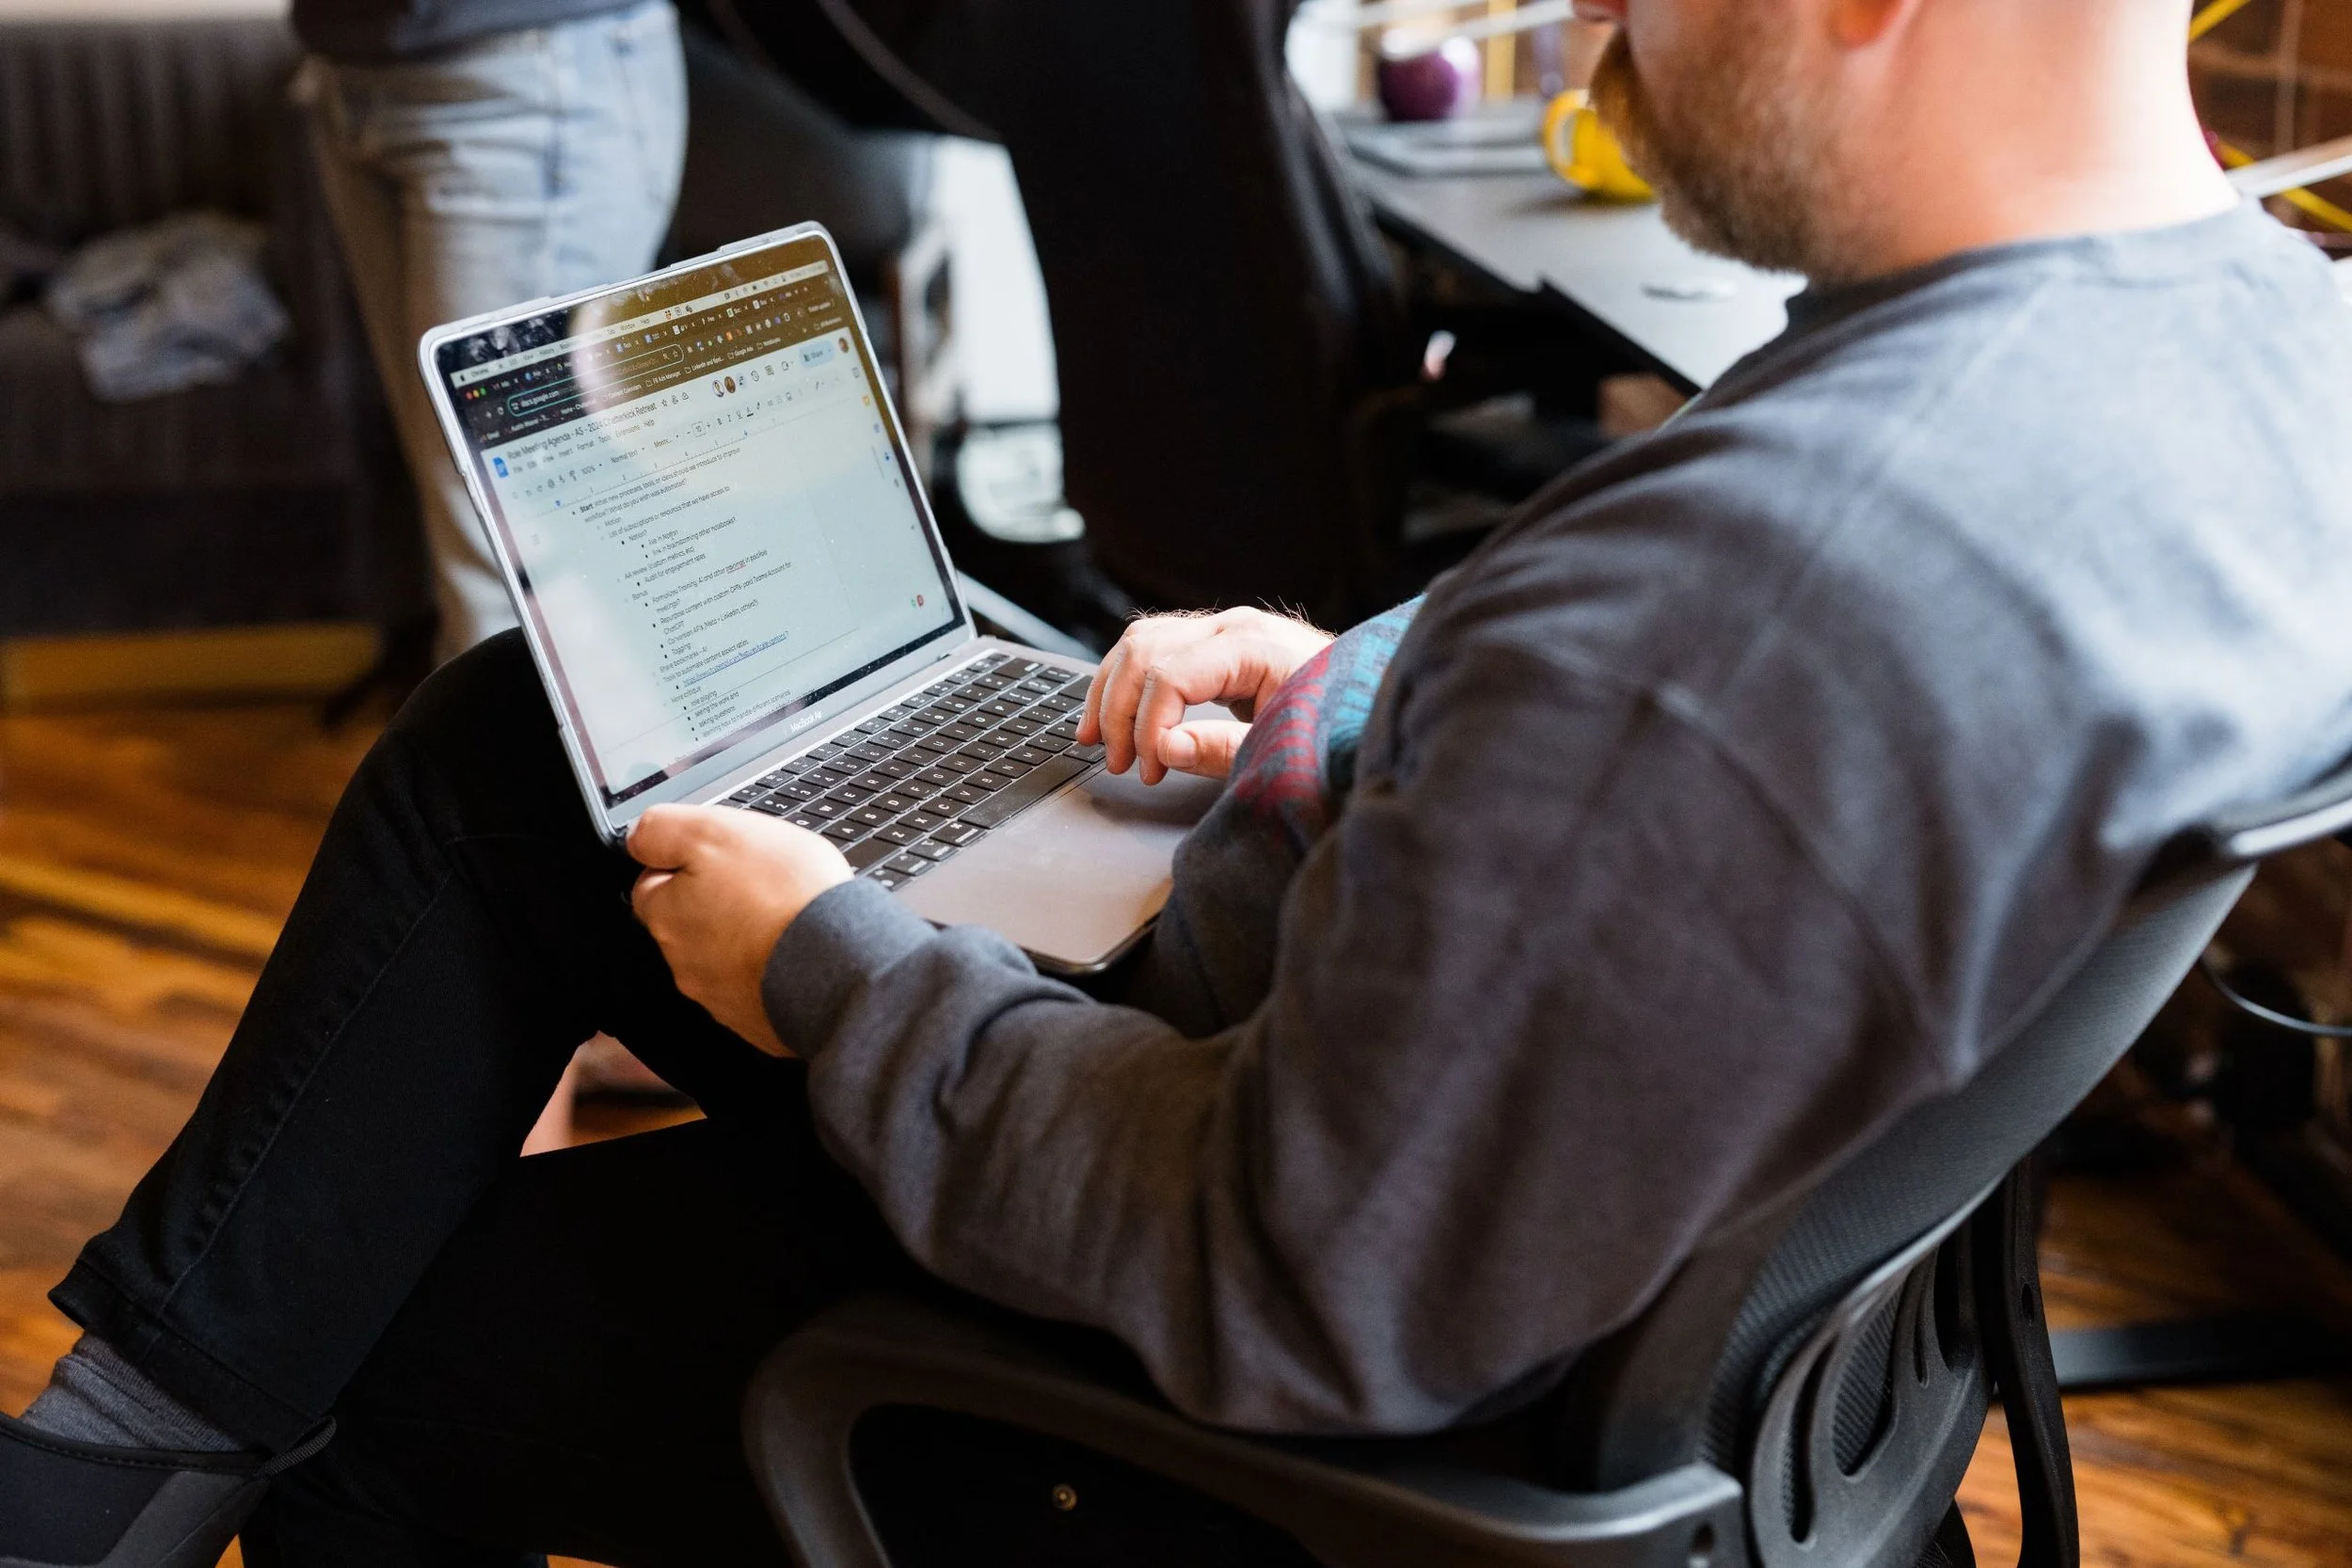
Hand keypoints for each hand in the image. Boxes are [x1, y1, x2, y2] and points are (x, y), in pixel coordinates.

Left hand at [627, 805, 851, 1055]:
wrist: (843, 965)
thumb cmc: (785, 896)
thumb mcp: (716, 832)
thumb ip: (664, 830)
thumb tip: (637, 837)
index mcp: (666, 915)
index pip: (651, 882)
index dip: (686, 862)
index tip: (720, 857)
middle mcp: (683, 963)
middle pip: (689, 921)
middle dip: (716, 902)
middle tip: (760, 882)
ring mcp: (719, 997)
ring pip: (723, 954)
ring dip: (745, 935)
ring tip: (784, 916)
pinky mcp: (756, 1020)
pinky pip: (756, 985)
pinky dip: (770, 967)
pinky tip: (795, 950)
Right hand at [1078, 608, 1332, 784]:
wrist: (1368, 706)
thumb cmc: (1336, 726)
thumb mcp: (1282, 746)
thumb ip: (1220, 749)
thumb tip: (1162, 748)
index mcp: (1253, 645)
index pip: (1170, 675)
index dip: (1147, 726)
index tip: (1148, 768)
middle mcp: (1234, 627)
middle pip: (1145, 651)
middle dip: (1119, 711)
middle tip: (1117, 762)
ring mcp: (1225, 630)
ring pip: (1141, 642)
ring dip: (1111, 691)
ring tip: (1098, 739)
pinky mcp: (1218, 644)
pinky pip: (1155, 648)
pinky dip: (1127, 680)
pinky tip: (1114, 712)